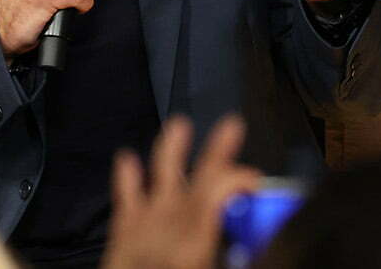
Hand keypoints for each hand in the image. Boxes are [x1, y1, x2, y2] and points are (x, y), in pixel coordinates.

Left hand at [102, 115, 259, 268]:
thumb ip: (235, 258)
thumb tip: (259, 243)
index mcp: (193, 248)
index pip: (219, 194)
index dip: (240, 179)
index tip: (256, 183)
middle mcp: (168, 232)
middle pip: (196, 181)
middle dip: (217, 151)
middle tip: (233, 124)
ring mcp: (142, 232)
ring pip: (158, 180)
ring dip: (170, 151)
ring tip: (180, 124)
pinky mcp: (121, 240)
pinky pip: (124, 201)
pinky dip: (125, 178)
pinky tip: (125, 157)